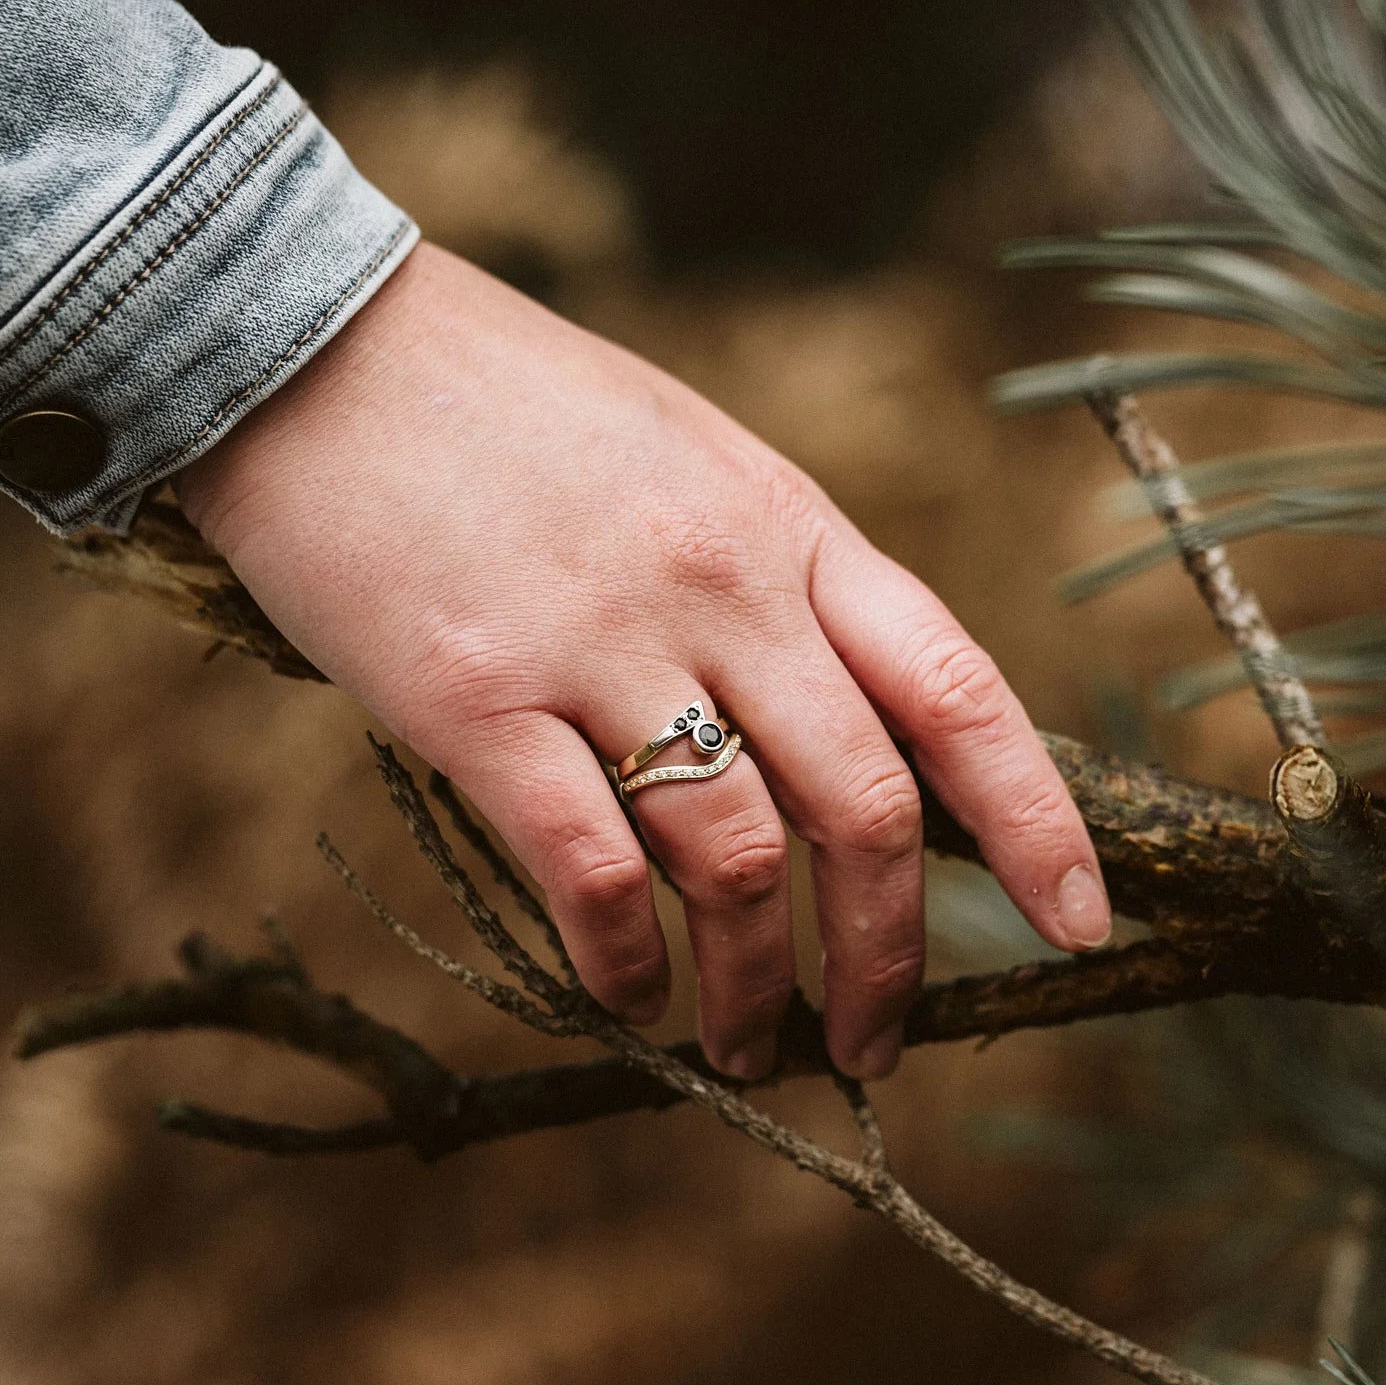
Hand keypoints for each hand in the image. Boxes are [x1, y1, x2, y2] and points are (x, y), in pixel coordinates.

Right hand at [177, 245, 1110, 1079]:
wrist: (306, 339)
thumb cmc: (508, 411)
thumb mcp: (691, 461)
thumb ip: (780, 585)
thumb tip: (848, 740)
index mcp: (790, 526)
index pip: (958, 690)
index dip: (1036, 822)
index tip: (1080, 924)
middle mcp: (721, 585)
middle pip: (863, 810)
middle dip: (887, 957)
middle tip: (875, 1044)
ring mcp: (599, 643)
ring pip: (735, 863)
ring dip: (752, 986)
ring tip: (740, 1043)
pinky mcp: (475, 701)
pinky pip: (592, 870)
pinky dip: (624, 961)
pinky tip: (628, 996)